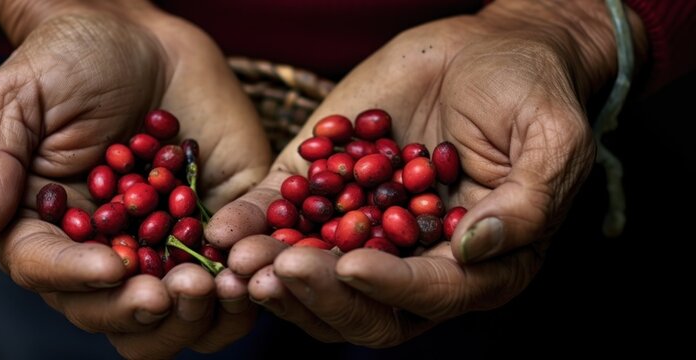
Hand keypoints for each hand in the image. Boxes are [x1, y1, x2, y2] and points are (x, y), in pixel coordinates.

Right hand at [0, 1, 268, 357]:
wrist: (145, 40)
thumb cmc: (70, 61)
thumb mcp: (18, 99)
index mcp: (48, 229)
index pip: (50, 275)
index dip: (78, 280)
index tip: (113, 269)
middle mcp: (103, 251)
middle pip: (112, 314)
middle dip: (141, 311)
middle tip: (171, 290)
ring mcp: (162, 248)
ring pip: (172, 320)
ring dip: (194, 317)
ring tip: (215, 286)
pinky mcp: (215, 232)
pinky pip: (228, 281)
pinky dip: (241, 290)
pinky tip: (248, 271)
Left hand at [207, 0, 645, 346]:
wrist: (487, 48)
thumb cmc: (529, 93)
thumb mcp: (551, 140)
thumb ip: (527, 201)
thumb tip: (474, 246)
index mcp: (471, 262)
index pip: (428, 295)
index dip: (391, 288)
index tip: (353, 266)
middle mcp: (410, 257)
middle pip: (360, 304)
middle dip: (317, 293)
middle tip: (276, 272)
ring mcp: (361, 224)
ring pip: (312, 274)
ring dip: (271, 274)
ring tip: (238, 260)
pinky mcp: (323, 185)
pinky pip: (282, 214)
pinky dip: (252, 224)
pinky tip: (224, 228)